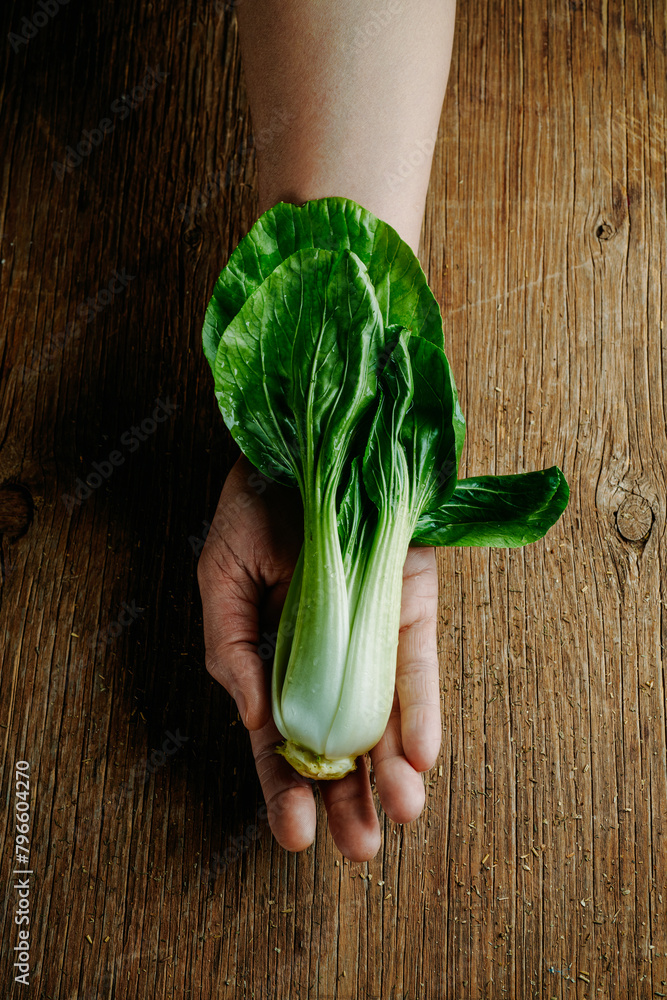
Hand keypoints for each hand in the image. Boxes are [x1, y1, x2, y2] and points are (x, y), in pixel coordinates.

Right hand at [198, 454, 440, 860]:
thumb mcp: (220, 580)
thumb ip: (232, 651)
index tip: (294, 837)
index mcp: (276, 657)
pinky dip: (421, 706)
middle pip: (342, 740)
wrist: (306, 441)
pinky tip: (421, 753)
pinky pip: (417, 661)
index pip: (281, 737)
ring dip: (393, 766)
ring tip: (401, 813)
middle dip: (350, 798)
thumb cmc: (253, 507)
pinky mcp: (410, 603)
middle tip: (361, 850)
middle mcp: (330, 655)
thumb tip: (257, 722)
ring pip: (387, 713)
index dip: (285, 787)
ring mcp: (373, 632)